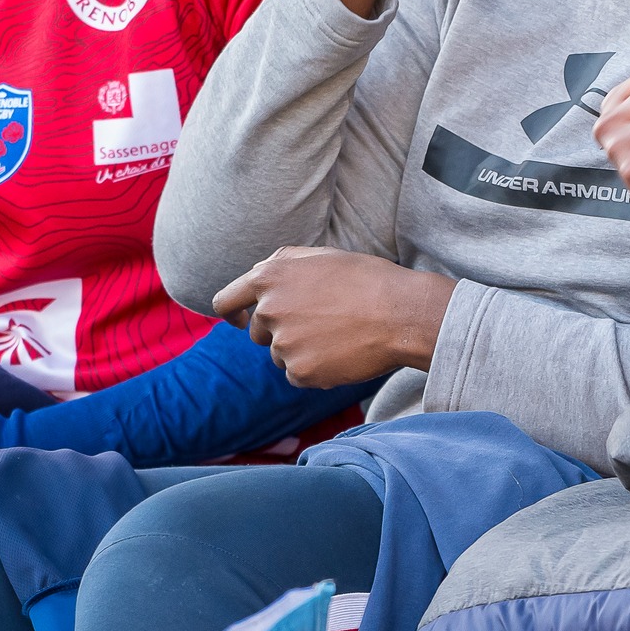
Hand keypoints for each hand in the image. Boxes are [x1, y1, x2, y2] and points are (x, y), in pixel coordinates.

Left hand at [212, 246, 455, 387]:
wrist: (403, 314)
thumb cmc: (368, 280)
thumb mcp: (324, 256)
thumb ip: (283, 263)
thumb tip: (256, 279)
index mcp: (270, 277)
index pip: (225, 301)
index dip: (232, 313)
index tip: (241, 321)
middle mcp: (269, 310)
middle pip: (258, 332)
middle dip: (281, 330)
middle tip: (322, 323)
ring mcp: (283, 343)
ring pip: (280, 354)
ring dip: (301, 349)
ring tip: (339, 335)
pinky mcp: (300, 371)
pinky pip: (298, 374)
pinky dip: (316, 368)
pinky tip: (342, 352)